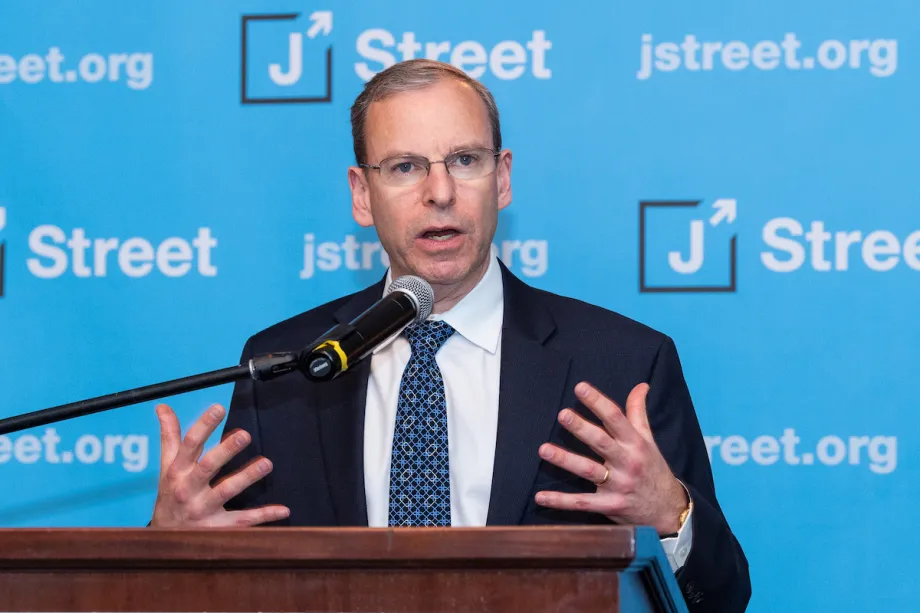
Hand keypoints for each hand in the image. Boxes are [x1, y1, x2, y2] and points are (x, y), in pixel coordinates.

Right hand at [150, 403, 289, 526]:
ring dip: (247, 477)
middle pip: (207, 467)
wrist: (164, 540)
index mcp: (177, 472)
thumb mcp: (166, 466)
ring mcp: (203, 510)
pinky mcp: (217, 528)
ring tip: (267, 463)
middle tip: (245, 435)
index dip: (203, 426)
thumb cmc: (170, 494)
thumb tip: (162, 406)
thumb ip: (169, 436)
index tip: (218, 408)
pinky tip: (283, 509)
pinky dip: (263, 516)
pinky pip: (242, 521)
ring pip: (226, 492)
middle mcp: (188, 490)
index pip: (190, 445)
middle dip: (225, 450)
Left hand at [535, 382, 687, 534]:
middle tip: (563, 414)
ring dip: (566, 460)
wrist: (668, 511)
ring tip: (544, 449)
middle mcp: (627, 462)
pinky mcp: (610, 506)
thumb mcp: (649, 440)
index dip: (598, 402)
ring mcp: (618, 485)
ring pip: (588, 470)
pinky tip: (541, 497)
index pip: (616, 418)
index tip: (580, 387)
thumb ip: (638, 413)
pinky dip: (561, 501)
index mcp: (635, 444)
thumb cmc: (653, 470)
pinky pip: (583, 503)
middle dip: (581, 428)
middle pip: (601, 442)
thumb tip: (641, 385)